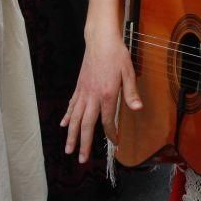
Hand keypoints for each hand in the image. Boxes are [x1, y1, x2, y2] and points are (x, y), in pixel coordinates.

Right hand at [61, 27, 142, 162]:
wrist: (100, 40)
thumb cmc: (117, 55)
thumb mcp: (129, 72)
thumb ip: (131, 92)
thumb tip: (137, 108)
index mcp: (106, 94)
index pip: (107, 120)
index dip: (111, 133)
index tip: (114, 143)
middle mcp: (92, 96)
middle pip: (85, 125)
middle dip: (83, 143)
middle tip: (81, 160)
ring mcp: (83, 92)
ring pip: (74, 118)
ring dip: (71, 135)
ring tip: (68, 149)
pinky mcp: (79, 87)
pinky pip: (71, 105)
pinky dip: (67, 116)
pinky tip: (63, 125)